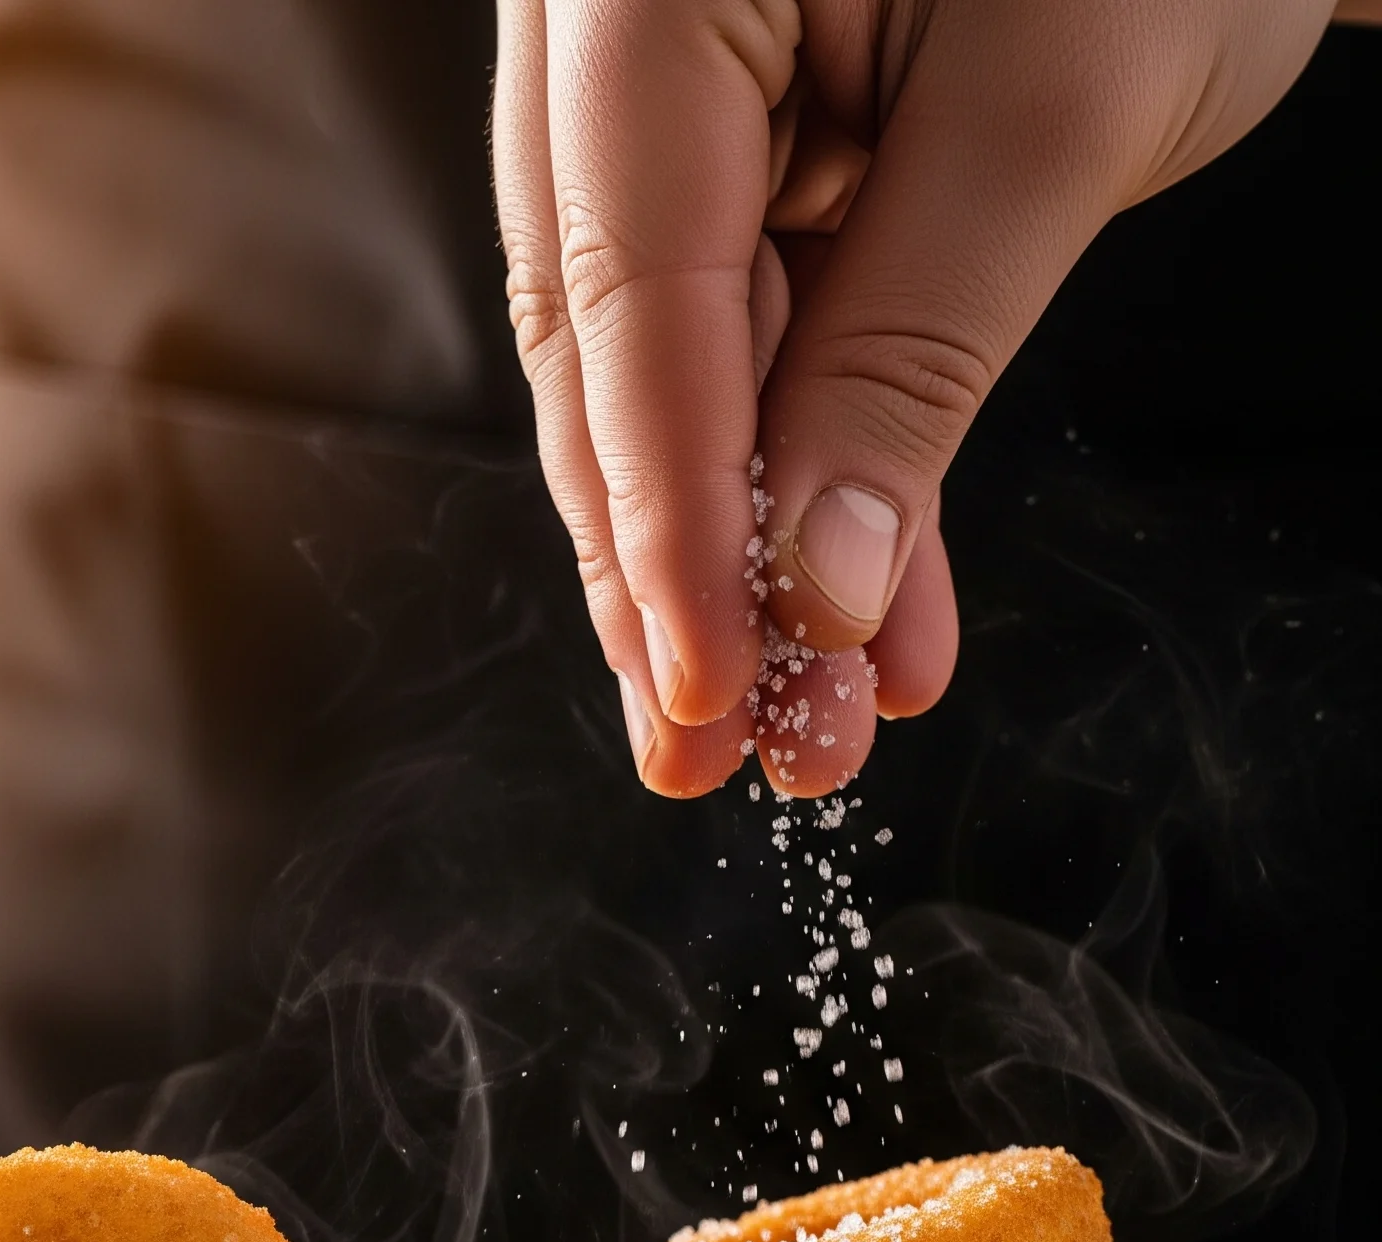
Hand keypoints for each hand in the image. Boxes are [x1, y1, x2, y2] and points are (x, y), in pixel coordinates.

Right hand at [496, 0, 1339, 798]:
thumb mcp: (1056, 115)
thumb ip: (908, 357)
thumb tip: (809, 583)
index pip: (630, 296)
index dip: (666, 519)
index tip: (709, 685)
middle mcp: (606, 34)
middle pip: (608, 355)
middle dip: (674, 573)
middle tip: (717, 748)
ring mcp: (656, 91)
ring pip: (660, 371)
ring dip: (735, 552)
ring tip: (799, 710)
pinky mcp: (729, 145)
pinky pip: (736, 334)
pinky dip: (794, 468)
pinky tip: (847, 596)